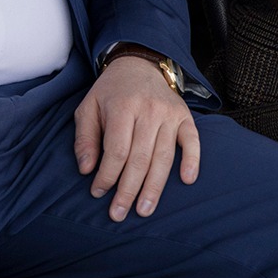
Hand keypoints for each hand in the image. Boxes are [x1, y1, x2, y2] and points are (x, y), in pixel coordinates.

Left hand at [75, 54, 200, 221]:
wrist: (138, 64)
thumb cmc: (110, 92)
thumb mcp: (88, 108)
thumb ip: (85, 138)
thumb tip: (86, 170)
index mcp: (121, 107)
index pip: (116, 151)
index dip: (107, 176)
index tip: (98, 192)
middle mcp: (148, 111)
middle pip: (140, 159)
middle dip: (128, 190)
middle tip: (119, 213)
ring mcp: (169, 114)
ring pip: (163, 157)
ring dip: (154, 187)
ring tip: (144, 210)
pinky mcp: (185, 116)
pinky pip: (192, 141)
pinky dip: (192, 161)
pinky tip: (187, 180)